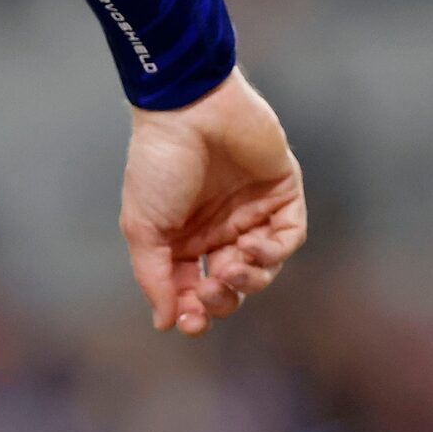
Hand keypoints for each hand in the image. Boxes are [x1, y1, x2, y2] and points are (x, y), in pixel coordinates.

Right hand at [118, 70, 307, 336]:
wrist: (190, 108)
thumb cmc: (159, 163)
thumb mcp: (143, 226)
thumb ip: (155, 277)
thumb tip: (166, 323)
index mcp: (184, 236)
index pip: (194, 289)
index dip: (195, 311)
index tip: (190, 321)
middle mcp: (220, 227)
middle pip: (233, 285)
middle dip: (224, 299)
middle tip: (211, 289)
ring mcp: (252, 209)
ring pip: (263, 267)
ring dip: (250, 279)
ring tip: (232, 267)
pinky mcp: (281, 190)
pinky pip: (289, 235)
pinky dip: (275, 251)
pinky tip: (253, 246)